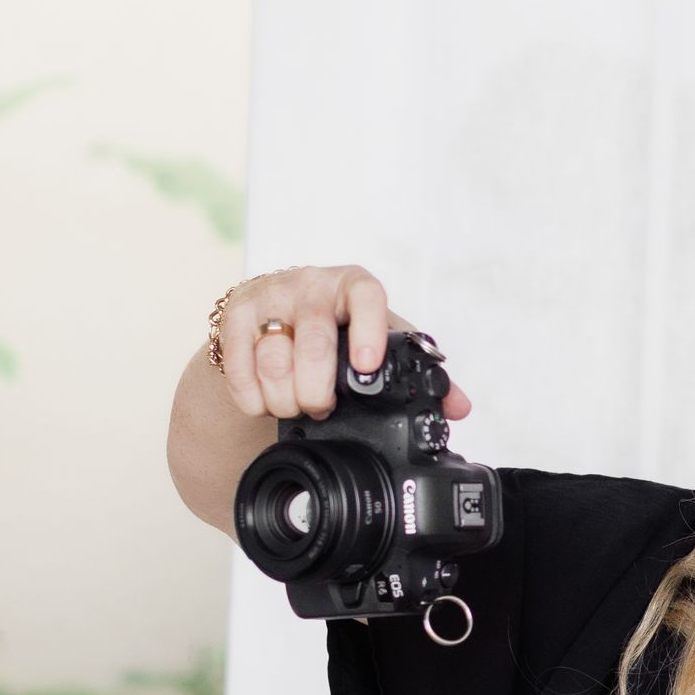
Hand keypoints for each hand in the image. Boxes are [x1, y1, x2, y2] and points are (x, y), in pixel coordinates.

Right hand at [216, 263, 474, 424]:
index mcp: (354, 286)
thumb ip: (417, 372)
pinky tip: (262, 404)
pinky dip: (251, 394)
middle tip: (322, 408)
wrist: (279, 315)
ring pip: (273, 357)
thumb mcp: (378, 341)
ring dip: (285, 398)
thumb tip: (458, 406)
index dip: (367, 330)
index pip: (365, 295)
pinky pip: (239, 362)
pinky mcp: (235, 314)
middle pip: (313, 341)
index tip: (367, 367)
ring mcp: (271, 297)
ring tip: (294, 408)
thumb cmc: (338, 329)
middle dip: (318, 389)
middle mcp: (311, 285)